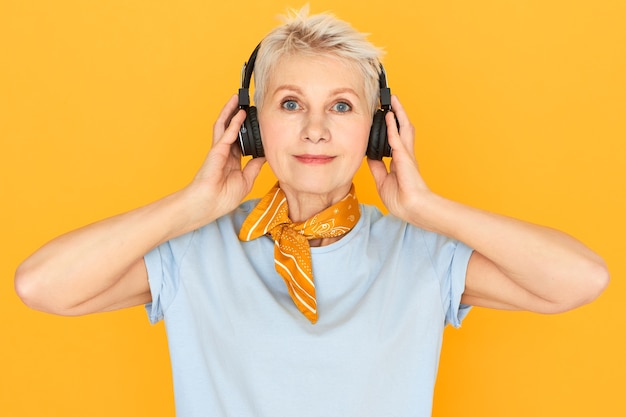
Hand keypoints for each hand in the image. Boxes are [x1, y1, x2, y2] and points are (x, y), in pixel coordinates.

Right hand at [187, 95, 265, 224]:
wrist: (209, 204)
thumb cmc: (223, 197)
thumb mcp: (246, 180)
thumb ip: (254, 166)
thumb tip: (264, 156)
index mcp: (231, 162)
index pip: (241, 142)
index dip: (248, 132)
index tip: (257, 123)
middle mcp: (224, 153)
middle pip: (231, 129)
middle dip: (237, 116)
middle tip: (245, 104)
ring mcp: (219, 151)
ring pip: (225, 126)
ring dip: (231, 112)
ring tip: (238, 99)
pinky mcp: (217, 151)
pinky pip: (227, 133)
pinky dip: (234, 122)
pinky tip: (240, 113)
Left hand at [367, 95, 431, 224]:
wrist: (412, 208)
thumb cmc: (401, 199)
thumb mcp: (383, 181)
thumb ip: (377, 167)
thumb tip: (369, 156)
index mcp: (401, 162)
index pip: (395, 140)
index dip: (391, 128)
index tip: (385, 117)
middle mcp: (405, 155)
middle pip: (403, 129)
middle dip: (398, 114)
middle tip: (391, 102)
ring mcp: (406, 155)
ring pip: (404, 128)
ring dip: (399, 113)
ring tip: (393, 101)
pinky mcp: (405, 158)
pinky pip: (397, 138)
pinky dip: (393, 126)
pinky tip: (389, 115)